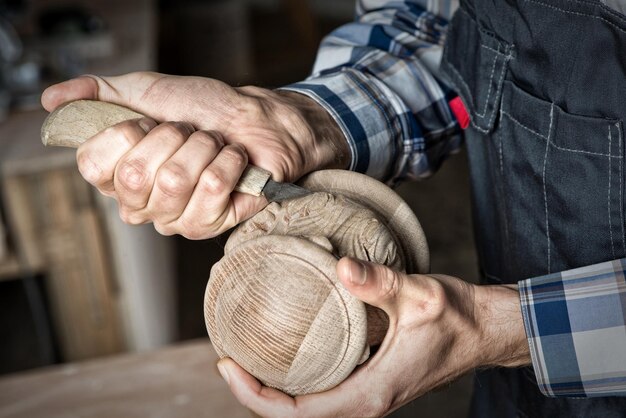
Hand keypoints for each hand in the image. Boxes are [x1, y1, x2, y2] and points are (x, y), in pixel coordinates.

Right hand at [41, 72, 347, 238]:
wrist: (258, 120)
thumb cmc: (204, 110)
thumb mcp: (146, 92)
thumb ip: (100, 93)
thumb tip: (53, 99)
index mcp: (119, 175)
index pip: (93, 167)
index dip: (123, 135)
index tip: (148, 123)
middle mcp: (143, 203)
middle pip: (135, 175)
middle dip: (171, 137)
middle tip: (190, 132)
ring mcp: (176, 218)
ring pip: (175, 181)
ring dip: (202, 147)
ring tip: (213, 144)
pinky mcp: (211, 225)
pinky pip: (211, 190)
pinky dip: (227, 162)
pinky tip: (233, 160)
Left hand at [217, 258, 530, 416]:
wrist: (486, 329)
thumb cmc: (458, 317)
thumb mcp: (419, 295)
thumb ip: (379, 282)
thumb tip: (340, 268)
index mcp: (371, 392)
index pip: (299, 413)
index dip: (255, 395)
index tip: (227, 365)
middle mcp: (366, 401)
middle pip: (295, 413)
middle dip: (254, 391)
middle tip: (225, 355)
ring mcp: (368, 393)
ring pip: (308, 404)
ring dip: (273, 386)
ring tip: (244, 354)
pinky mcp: (371, 380)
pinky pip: (323, 390)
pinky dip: (295, 378)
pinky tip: (284, 351)